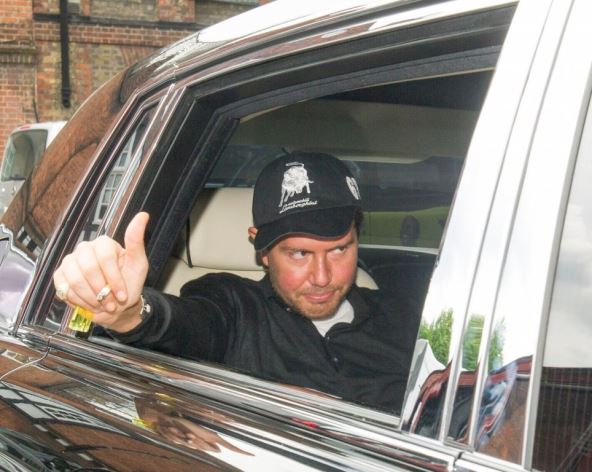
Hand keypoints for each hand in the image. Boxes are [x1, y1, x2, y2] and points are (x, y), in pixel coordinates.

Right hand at [53, 212, 149, 331]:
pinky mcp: (60, 275)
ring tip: (102, 304)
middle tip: (111, 303)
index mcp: (104, 244)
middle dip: (102, 291)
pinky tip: (89, 302)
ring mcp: (70, 262)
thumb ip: (136, 241)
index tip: (122, 295)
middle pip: (89, 269)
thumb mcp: (138, 264)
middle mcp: (85, 249)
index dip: (114, 279)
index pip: (105, 258)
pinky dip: (79, 300)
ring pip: (75, 280)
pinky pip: (64, 288)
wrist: (116, 305)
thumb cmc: (129, 283)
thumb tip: (143, 215)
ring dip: (91, 298)